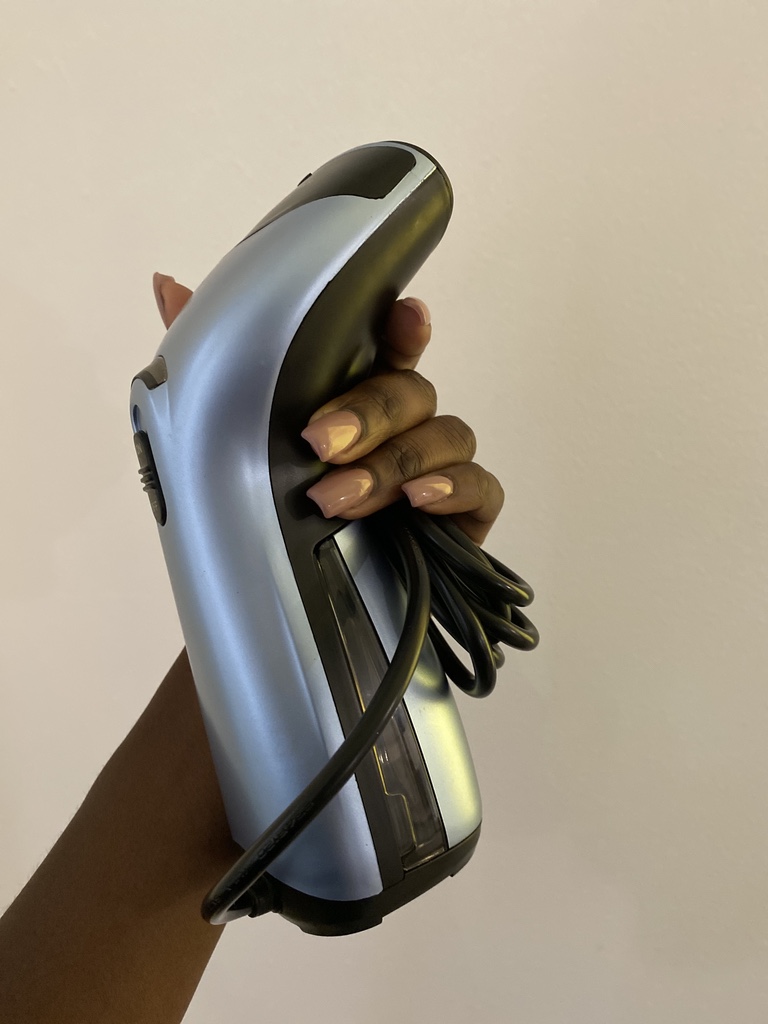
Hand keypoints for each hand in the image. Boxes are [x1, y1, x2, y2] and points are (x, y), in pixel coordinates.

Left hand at [154, 273, 503, 544]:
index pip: (388, 346)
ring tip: (339, 498)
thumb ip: (211, 368)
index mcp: (358, 396)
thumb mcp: (228, 440)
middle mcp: (403, 424)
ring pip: (446, 434)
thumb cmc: (270, 512)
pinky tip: (419, 500)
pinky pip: (481, 488)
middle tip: (317, 443)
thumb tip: (168, 287)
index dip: (401, 327)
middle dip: (367, 414)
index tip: (402, 315)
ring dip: (392, 462)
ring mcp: (439, 466)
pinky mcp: (465, 513)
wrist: (285, 599)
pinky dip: (454, 488)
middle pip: (411, 390)